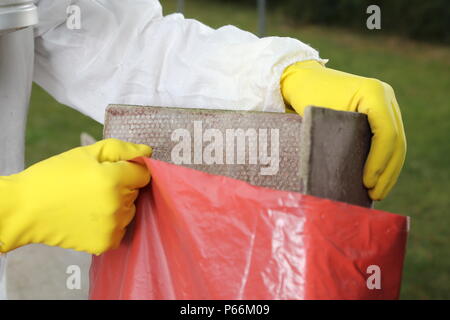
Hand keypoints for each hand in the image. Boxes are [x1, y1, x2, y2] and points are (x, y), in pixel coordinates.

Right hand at [0, 139, 151, 254]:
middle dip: (122, 187)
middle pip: (136, 192)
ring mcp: (112, 226)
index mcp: (114, 179)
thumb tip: (148, 151)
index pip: (143, 174)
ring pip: (130, 211)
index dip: (130, 170)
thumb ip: (121, 149)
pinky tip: (90, 218)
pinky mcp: (105, 243)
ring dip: (118, 206)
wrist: (25, 209)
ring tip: (91, 203)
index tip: (114, 171)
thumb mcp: (86, 153)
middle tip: (95, 186)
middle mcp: (117, 204)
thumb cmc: (54, 176)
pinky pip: (120, 230)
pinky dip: (110, 225)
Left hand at [281, 60, 405, 199]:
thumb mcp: (320, 116)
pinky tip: (378, 180)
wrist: (304, 79)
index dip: (379, 161)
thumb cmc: (307, 96)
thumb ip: (335, 140)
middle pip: (396, 141)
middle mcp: (385, 97)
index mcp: (374, 93)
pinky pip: (388, 141)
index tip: (366, 182)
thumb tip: (344, 178)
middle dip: (387, 171)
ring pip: (396, 143)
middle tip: (374, 195)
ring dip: (389, 171)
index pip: (386, 133)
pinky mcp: (380, 114)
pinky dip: (385, 161)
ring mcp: (385, 105)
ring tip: (377, 193)